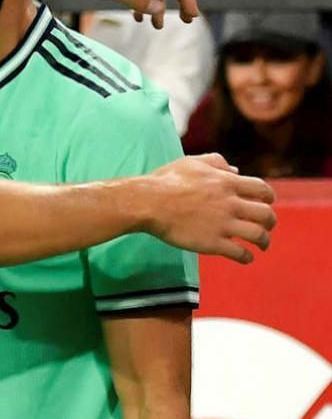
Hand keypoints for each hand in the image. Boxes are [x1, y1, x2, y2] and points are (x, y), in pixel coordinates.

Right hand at [140, 154, 276, 263]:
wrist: (148, 202)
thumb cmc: (166, 180)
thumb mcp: (192, 162)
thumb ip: (216, 161)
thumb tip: (235, 169)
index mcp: (227, 183)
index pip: (262, 190)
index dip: (268, 197)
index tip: (266, 203)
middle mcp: (230, 204)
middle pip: (266, 215)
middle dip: (270, 222)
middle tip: (267, 226)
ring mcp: (223, 224)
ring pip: (258, 235)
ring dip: (264, 241)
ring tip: (261, 245)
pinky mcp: (213, 243)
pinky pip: (240, 253)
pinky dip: (247, 257)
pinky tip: (245, 257)